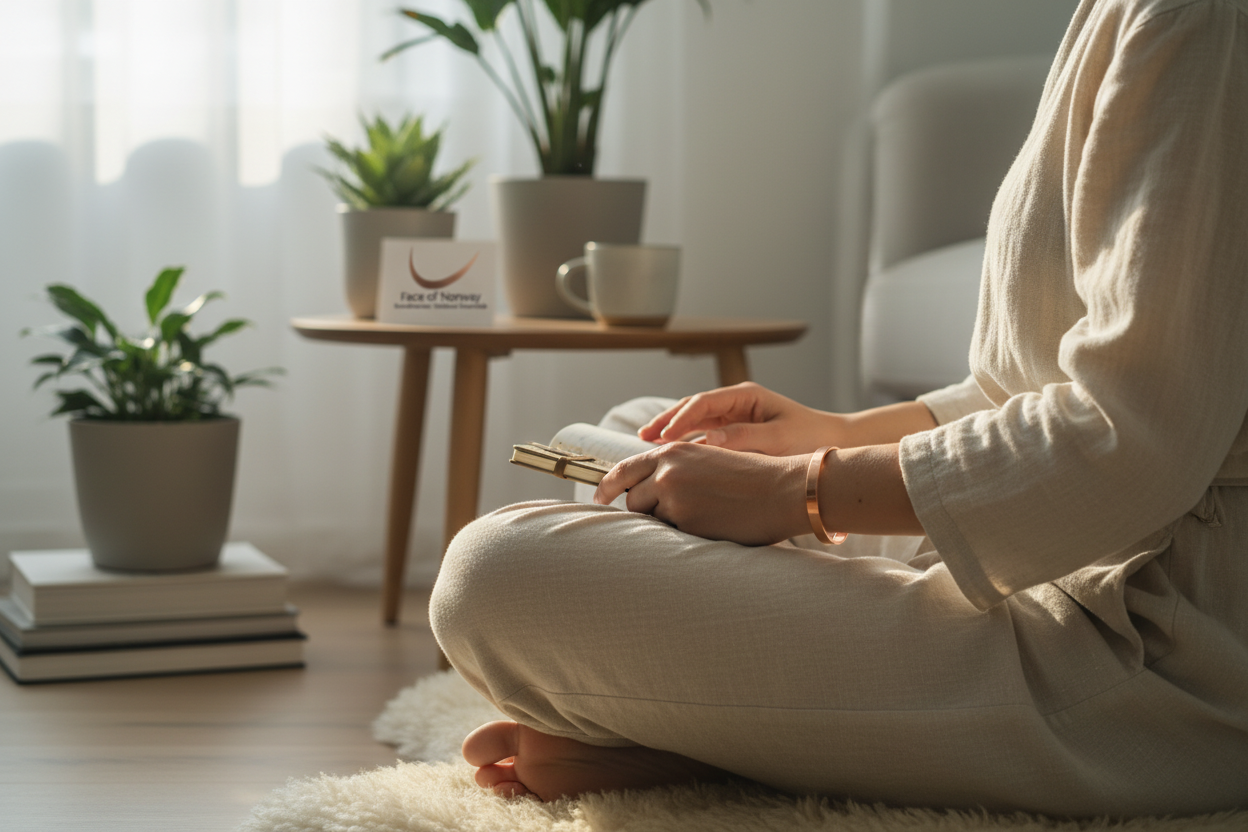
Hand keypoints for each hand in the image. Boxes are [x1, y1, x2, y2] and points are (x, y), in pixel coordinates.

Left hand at [594, 442, 808, 545]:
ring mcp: (673, 497)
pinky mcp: (685, 522)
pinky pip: (671, 536)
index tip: (599, 497)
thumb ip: (676, 469)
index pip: (625, 469)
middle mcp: (667, 470)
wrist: (782, 490)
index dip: (608, 485)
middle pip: (632, 500)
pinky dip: (684, 537)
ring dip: (667, 523)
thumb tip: (647, 489)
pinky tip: (709, 527)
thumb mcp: (707, 461)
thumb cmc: (750, 479)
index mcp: (673, 451)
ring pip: (650, 520)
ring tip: (702, 519)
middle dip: (646, 511)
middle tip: (671, 517)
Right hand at [637, 382, 839, 456]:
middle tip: (643, 437)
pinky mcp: (736, 431)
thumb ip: (742, 437)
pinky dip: (687, 442)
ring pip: (695, 420)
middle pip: (692, 407)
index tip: (663, 437)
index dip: (679, 418)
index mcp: (745, 396)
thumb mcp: (778, 438)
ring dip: (672, 430)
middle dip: (667, 420)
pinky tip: (671, 453)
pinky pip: (704, 433)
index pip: (702, 402)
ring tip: (647, 443)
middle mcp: (736, 402)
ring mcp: (735, 415)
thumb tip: (706, 439)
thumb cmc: (810, 438)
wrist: (833, 444)